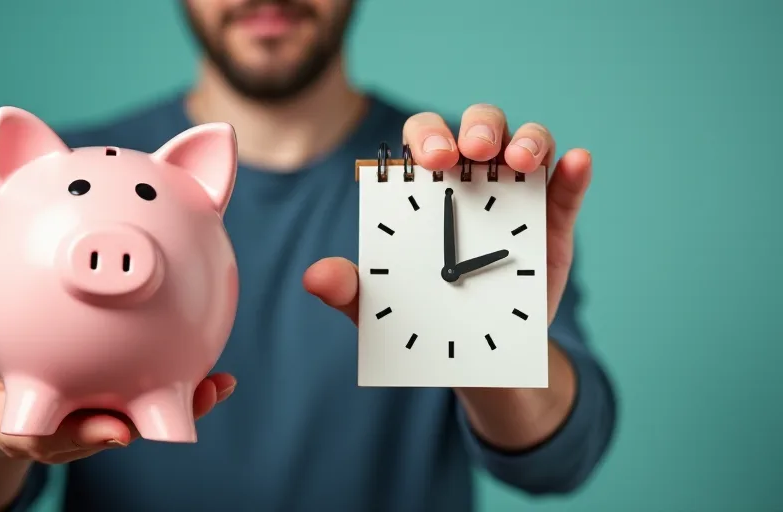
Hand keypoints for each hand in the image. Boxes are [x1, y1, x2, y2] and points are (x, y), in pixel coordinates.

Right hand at [0, 267, 236, 464]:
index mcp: (36, 418)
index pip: (60, 434)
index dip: (89, 435)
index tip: (115, 432)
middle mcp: (75, 421)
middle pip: (117, 430)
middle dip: (152, 419)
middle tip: (192, 401)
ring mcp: (101, 412)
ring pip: (145, 414)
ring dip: (183, 404)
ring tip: (215, 387)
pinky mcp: (122, 398)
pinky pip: (157, 392)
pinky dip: (186, 384)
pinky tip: (220, 373)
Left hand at [304, 104, 591, 326]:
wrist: (474, 357)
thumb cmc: (422, 315)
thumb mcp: (381, 303)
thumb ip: (349, 287)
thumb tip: (315, 277)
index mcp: (428, 188)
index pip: (426, 140)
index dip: (425, 137)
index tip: (426, 160)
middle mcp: (474, 180)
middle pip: (479, 127)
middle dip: (475, 128)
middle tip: (468, 153)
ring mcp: (518, 196)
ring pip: (527, 143)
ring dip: (526, 140)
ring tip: (519, 162)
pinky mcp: (553, 221)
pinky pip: (567, 187)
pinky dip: (573, 170)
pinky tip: (575, 162)